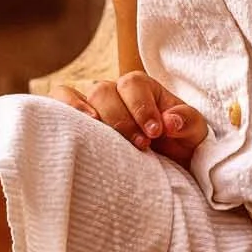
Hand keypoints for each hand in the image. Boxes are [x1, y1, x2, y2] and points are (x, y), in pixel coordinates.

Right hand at [47, 69, 208, 164]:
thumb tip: (171, 120)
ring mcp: (92, 105)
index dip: (142, 108)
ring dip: (89, 115)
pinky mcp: (76, 120)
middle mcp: (114, 92)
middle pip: (104, 91)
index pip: (133, 85)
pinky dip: (62, 109)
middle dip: (121, 120)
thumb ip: (188, 121)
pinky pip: (58, 103)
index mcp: (141, 88)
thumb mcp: (193, 133)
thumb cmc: (178, 144)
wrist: (166, 166)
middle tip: (140, 146)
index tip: (155, 133)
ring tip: (99, 132)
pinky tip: (72, 127)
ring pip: (80, 96)